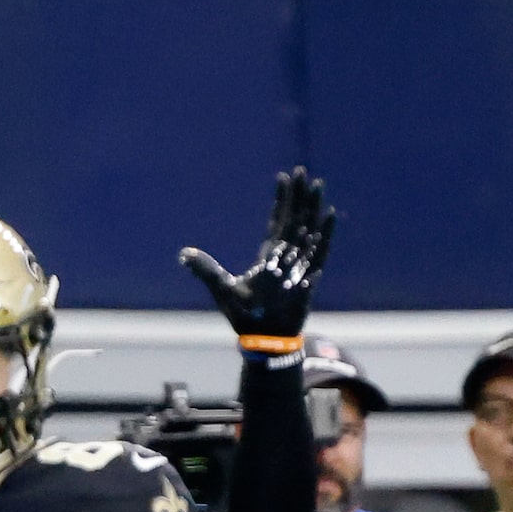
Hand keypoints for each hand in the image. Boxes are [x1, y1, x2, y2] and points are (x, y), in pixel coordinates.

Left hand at [180, 168, 334, 342]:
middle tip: (302, 172)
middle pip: (295, 220)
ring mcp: (299, 266)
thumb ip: (205, 269)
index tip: (283, 178)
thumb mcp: (222, 287)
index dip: (280, 201)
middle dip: (298, 197)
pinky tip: (330, 215)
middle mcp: (285, 258)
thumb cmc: (244, 318)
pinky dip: (325, 234)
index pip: (276, 222)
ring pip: (308, 230)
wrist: (263, 340)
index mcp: (267, 257)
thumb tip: (182, 254)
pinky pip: (319, 252)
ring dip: (312, 208)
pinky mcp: (309, 278)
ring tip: (317, 185)